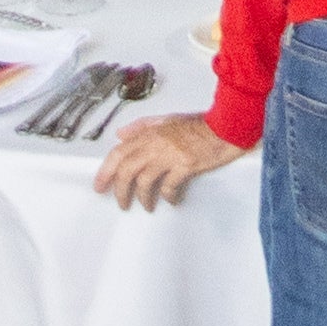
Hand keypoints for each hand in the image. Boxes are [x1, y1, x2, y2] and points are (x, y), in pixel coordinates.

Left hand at [97, 112, 238, 211]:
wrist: (226, 127)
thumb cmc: (200, 125)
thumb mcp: (167, 120)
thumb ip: (142, 126)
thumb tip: (121, 134)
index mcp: (150, 132)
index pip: (118, 153)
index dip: (106, 171)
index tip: (100, 185)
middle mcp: (156, 143)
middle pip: (127, 170)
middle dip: (120, 190)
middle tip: (121, 203)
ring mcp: (170, 155)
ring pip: (144, 181)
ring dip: (143, 198)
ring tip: (146, 206)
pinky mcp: (185, 165)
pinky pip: (169, 186)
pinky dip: (168, 196)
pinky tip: (171, 201)